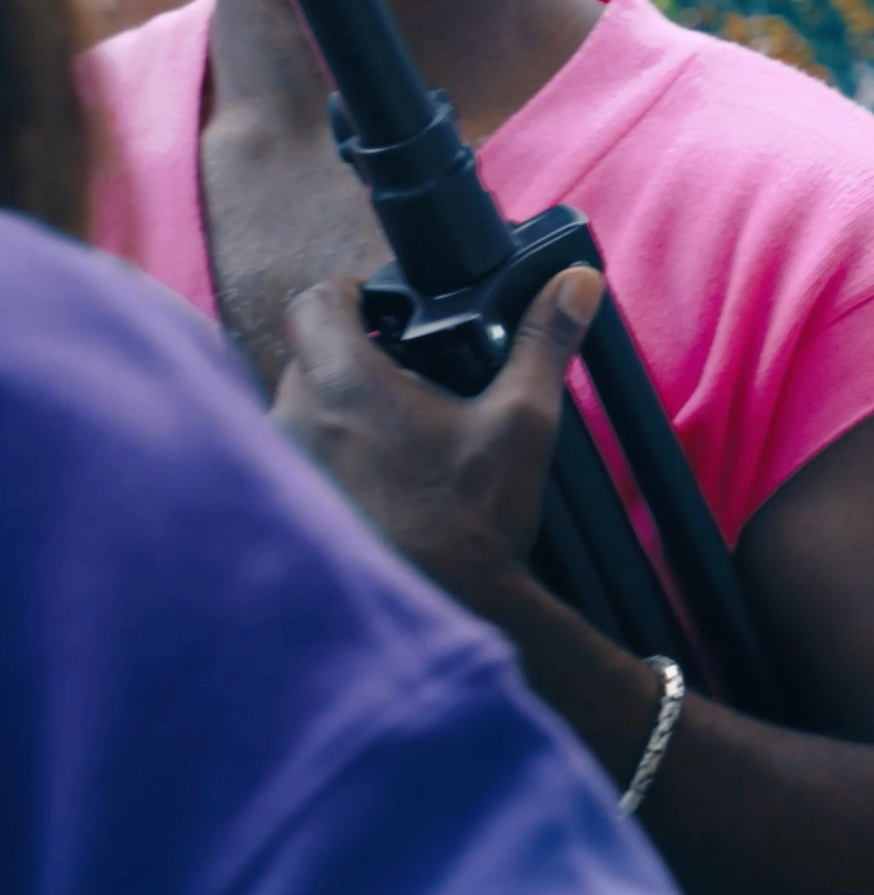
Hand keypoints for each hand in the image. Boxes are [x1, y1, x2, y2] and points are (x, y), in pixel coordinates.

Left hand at [273, 266, 604, 601]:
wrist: (442, 611)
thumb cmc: (472, 519)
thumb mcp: (523, 420)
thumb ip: (544, 341)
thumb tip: (574, 283)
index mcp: (343, 384)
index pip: (313, 301)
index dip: (353, 294)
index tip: (389, 310)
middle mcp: (291, 420)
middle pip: (310, 355)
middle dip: (358, 358)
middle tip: (415, 380)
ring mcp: (278, 469)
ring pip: (301, 410)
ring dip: (341, 411)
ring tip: (403, 438)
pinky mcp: (279, 509)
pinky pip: (295, 457)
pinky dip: (330, 456)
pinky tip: (380, 483)